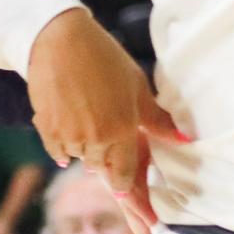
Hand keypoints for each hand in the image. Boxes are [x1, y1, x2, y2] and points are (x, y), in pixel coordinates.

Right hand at [26, 9, 186, 226]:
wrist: (59, 41)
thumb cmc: (105, 60)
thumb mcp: (138, 88)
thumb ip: (159, 120)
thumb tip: (186, 139)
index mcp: (121, 130)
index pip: (125, 174)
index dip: (127, 185)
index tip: (126, 192)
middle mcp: (94, 140)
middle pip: (101, 167)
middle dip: (105, 161)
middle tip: (104, 147)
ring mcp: (69, 136)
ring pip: (79, 158)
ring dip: (84, 149)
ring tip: (86, 123)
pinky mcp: (46, 130)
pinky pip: (57, 151)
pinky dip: (64, 145)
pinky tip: (69, 128)